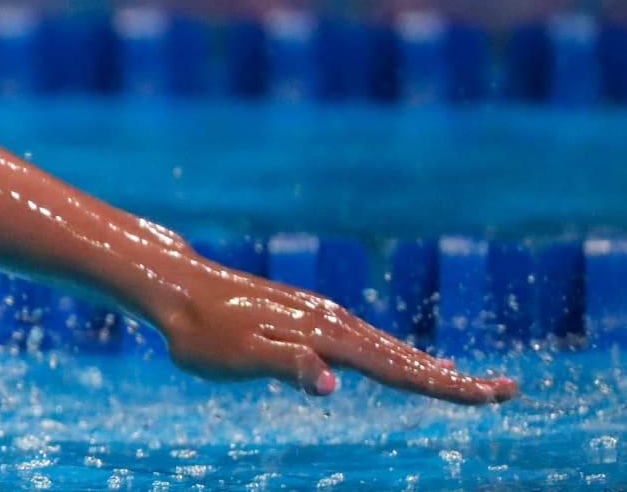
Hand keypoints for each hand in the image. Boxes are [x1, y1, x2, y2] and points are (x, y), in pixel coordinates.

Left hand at [150, 264, 518, 404]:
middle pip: (404, 356)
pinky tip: (406, 361)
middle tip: (507, 391)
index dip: (444, 386)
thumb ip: (286, 366)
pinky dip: (397, 354)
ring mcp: (322, 317)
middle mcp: (333, 321)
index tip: (490, 395)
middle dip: (455, 377)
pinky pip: (366, 341)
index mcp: (325, 335)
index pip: (396, 368)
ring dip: (432, 367)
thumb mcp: (238, 357)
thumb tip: (330, 382)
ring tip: (470, 382)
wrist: (176, 290)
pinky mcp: (309, 318)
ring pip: (388, 348)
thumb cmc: (200, 333)